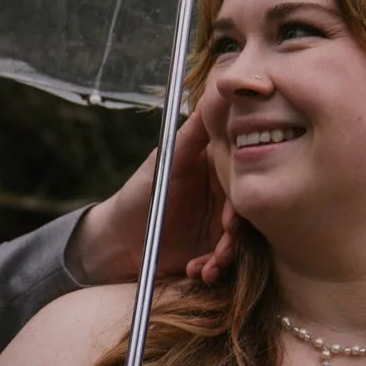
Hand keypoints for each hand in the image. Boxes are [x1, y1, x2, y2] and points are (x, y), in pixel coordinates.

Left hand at [67, 111, 239, 286]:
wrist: (117, 240)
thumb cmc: (137, 194)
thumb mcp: (166, 162)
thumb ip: (192, 134)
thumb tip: (218, 93)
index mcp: (217, 166)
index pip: (244, 176)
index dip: (242, 196)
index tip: (230, 215)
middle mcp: (223, 193)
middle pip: (248, 212)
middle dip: (237, 233)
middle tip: (223, 245)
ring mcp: (219, 223)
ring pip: (240, 240)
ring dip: (227, 256)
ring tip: (207, 267)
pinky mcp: (212, 249)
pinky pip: (224, 261)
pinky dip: (213, 270)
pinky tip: (196, 272)